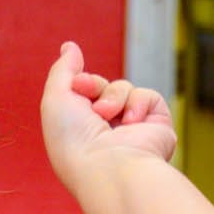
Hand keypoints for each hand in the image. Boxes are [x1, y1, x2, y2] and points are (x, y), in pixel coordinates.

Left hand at [41, 41, 174, 187]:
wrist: (107, 167)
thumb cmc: (74, 140)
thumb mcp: (55, 98)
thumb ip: (62, 70)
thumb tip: (70, 47)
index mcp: (81, 130)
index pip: (85, 90)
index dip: (81, 81)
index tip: (77, 86)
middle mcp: (107, 132)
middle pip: (104, 86)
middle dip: (97, 87)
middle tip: (93, 106)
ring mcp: (134, 131)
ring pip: (125, 88)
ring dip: (115, 97)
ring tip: (109, 118)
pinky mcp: (157, 128)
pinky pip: (149, 96)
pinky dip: (139, 103)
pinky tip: (132, 122)